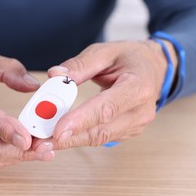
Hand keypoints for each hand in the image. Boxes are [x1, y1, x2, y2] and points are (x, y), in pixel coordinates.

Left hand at [40, 40, 177, 149]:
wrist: (155, 69)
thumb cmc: (130, 58)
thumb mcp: (105, 51)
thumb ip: (79, 65)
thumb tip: (54, 76)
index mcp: (137, 86)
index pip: (106, 108)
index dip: (81, 121)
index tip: (57, 131)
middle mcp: (140, 111)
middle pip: (100, 131)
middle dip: (68, 139)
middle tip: (40, 144)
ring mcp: (135, 125)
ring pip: (98, 138)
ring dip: (70, 142)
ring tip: (44, 144)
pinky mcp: (127, 132)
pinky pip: (100, 138)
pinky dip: (78, 139)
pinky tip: (60, 138)